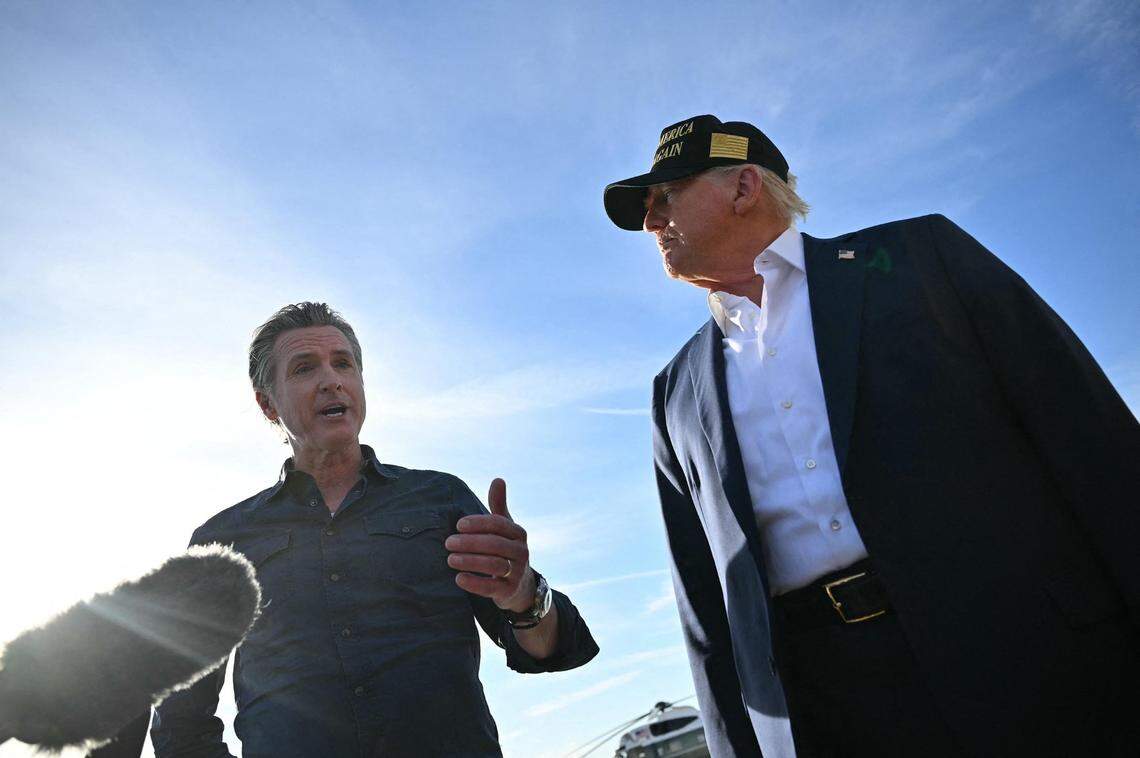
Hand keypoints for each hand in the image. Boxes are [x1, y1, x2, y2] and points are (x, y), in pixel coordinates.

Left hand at [445, 478, 534, 611]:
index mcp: (518, 533)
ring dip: (469, 561)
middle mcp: (521, 551)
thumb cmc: (506, 550)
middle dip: (469, 543)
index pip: (498, 524)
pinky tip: (459, 578)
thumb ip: (498, 506)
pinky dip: (474, 583)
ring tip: (450, 559)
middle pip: (494, 544)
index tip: (458, 525)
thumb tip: (498, 479)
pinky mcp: (509, 591)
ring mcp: (517, 572)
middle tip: (448, 543)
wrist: (521, 585)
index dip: (478, 523)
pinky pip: (492, 587)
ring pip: (493, 564)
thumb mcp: (505, 529)